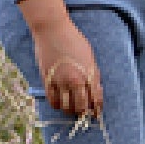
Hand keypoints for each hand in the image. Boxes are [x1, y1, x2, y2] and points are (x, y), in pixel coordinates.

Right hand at [18, 0, 103, 118]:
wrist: (53, 30)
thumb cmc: (74, 40)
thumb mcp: (90, 56)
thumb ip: (93, 74)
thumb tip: (95, 91)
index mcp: (89, 73)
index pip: (95, 99)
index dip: (97, 109)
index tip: (96, 113)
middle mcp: (75, 80)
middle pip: (81, 107)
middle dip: (83, 112)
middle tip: (82, 112)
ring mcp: (60, 81)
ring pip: (66, 107)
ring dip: (70, 110)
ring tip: (71, 107)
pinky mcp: (47, 80)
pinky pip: (52, 100)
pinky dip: (57, 105)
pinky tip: (60, 102)